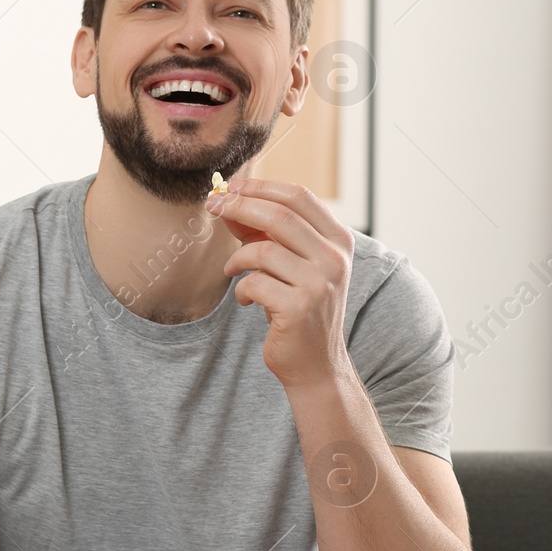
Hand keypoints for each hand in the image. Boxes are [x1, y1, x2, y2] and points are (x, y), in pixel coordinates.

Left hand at [206, 178, 353, 388]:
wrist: (316, 363)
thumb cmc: (298, 307)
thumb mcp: (288, 264)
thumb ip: (263, 233)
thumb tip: (227, 201)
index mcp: (338, 240)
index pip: (299, 196)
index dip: (261, 187)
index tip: (230, 188)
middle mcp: (335, 258)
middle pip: (279, 215)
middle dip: (239, 207)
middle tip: (213, 208)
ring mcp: (320, 283)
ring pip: (263, 250)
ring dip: (237, 258)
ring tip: (233, 270)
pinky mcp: (300, 307)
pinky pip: (254, 283)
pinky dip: (242, 289)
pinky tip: (248, 299)